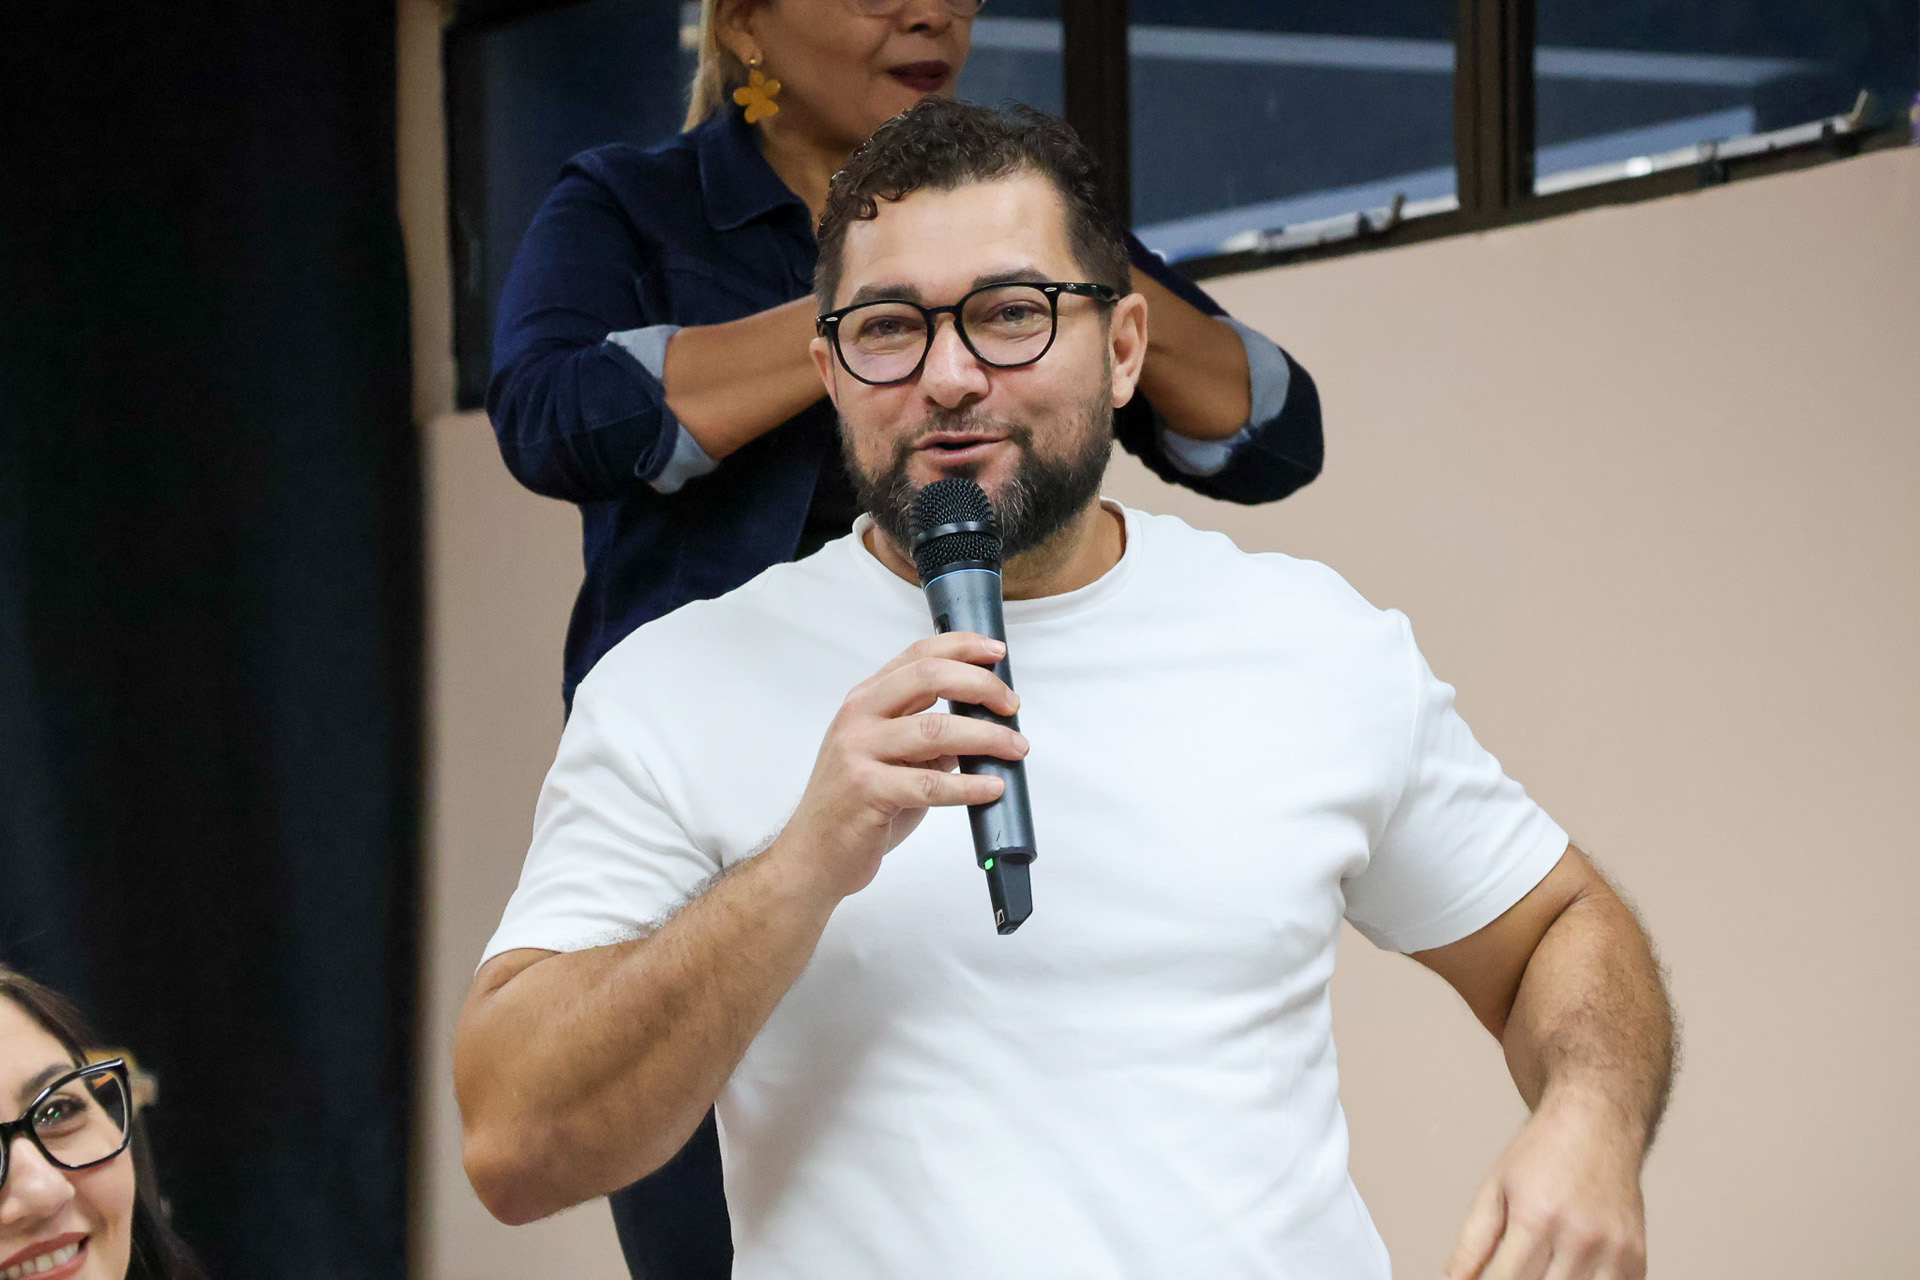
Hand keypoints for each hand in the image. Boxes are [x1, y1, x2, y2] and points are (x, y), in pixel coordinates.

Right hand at [768, 631, 1026, 901]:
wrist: (812, 854)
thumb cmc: (855, 804)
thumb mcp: (887, 754)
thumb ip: (923, 731)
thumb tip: (980, 722)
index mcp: (866, 700)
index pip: (919, 655)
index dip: (962, 646)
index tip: (997, 652)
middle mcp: (859, 718)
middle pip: (929, 677)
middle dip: (980, 685)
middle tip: (1011, 705)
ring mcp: (859, 752)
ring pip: (936, 730)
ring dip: (986, 738)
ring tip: (1016, 749)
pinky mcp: (867, 791)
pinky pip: (930, 784)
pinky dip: (968, 786)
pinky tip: (991, 788)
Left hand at [1445, 1088, 1648, 1279]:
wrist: (1597, 1124)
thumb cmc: (1543, 1153)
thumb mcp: (1494, 1190)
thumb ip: (1471, 1244)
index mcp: (1535, 1218)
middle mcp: (1577, 1237)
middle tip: (1519, 1267)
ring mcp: (1612, 1250)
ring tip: (1543, 1266)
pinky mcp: (1635, 1257)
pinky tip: (1571, 1269)